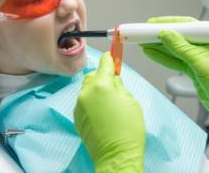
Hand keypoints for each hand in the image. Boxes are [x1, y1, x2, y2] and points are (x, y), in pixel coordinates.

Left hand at [74, 52, 144, 172]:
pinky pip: (84, 102)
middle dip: (103, 77)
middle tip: (115, 85)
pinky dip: (92, 103)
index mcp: (101, 86)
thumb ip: (120, 85)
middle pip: (93, 76)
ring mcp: (79, 105)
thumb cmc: (128, 131)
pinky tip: (103, 114)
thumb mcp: (131, 101)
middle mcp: (86, 93)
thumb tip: (114, 77)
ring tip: (110, 104)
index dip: (109, 58)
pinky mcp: (76, 117)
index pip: (104, 64)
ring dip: (97, 91)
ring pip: (87, 90)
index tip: (111, 54)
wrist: (117, 155)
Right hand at [140, 16, 208, 128]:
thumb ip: (181, 48)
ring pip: (174, 49)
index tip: (150, 23)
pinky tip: (150, 53)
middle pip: (178, 36)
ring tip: (141, 42)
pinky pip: (175, 61)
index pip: (187, 25)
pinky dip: (162, 58)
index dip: (168, 23)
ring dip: (158, 46)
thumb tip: (165, 33)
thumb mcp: (201, 63)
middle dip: (159, 35)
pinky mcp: (194, 70)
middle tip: (141, 33)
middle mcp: (205, 46)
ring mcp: (199, 59)